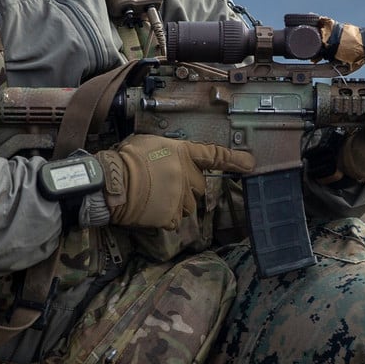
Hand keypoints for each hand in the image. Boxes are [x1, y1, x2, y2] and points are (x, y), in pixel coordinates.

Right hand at [97, 135, 255, 229]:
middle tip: (164, 185)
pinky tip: (151, 209)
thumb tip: (170, 159)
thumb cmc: (126, 159)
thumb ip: (168, 152)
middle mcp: (188, 175)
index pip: (215, 156)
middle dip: (187, 187)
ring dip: (177, 203)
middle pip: (200, 186)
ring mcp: (182, 197)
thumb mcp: (150, 143)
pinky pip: (175, 220)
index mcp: (184, 154)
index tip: (250, 164)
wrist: (113, 182)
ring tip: (155, 197)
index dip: (235, 160)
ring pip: (189, 205)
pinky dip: (165, 218)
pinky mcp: (172, 215)